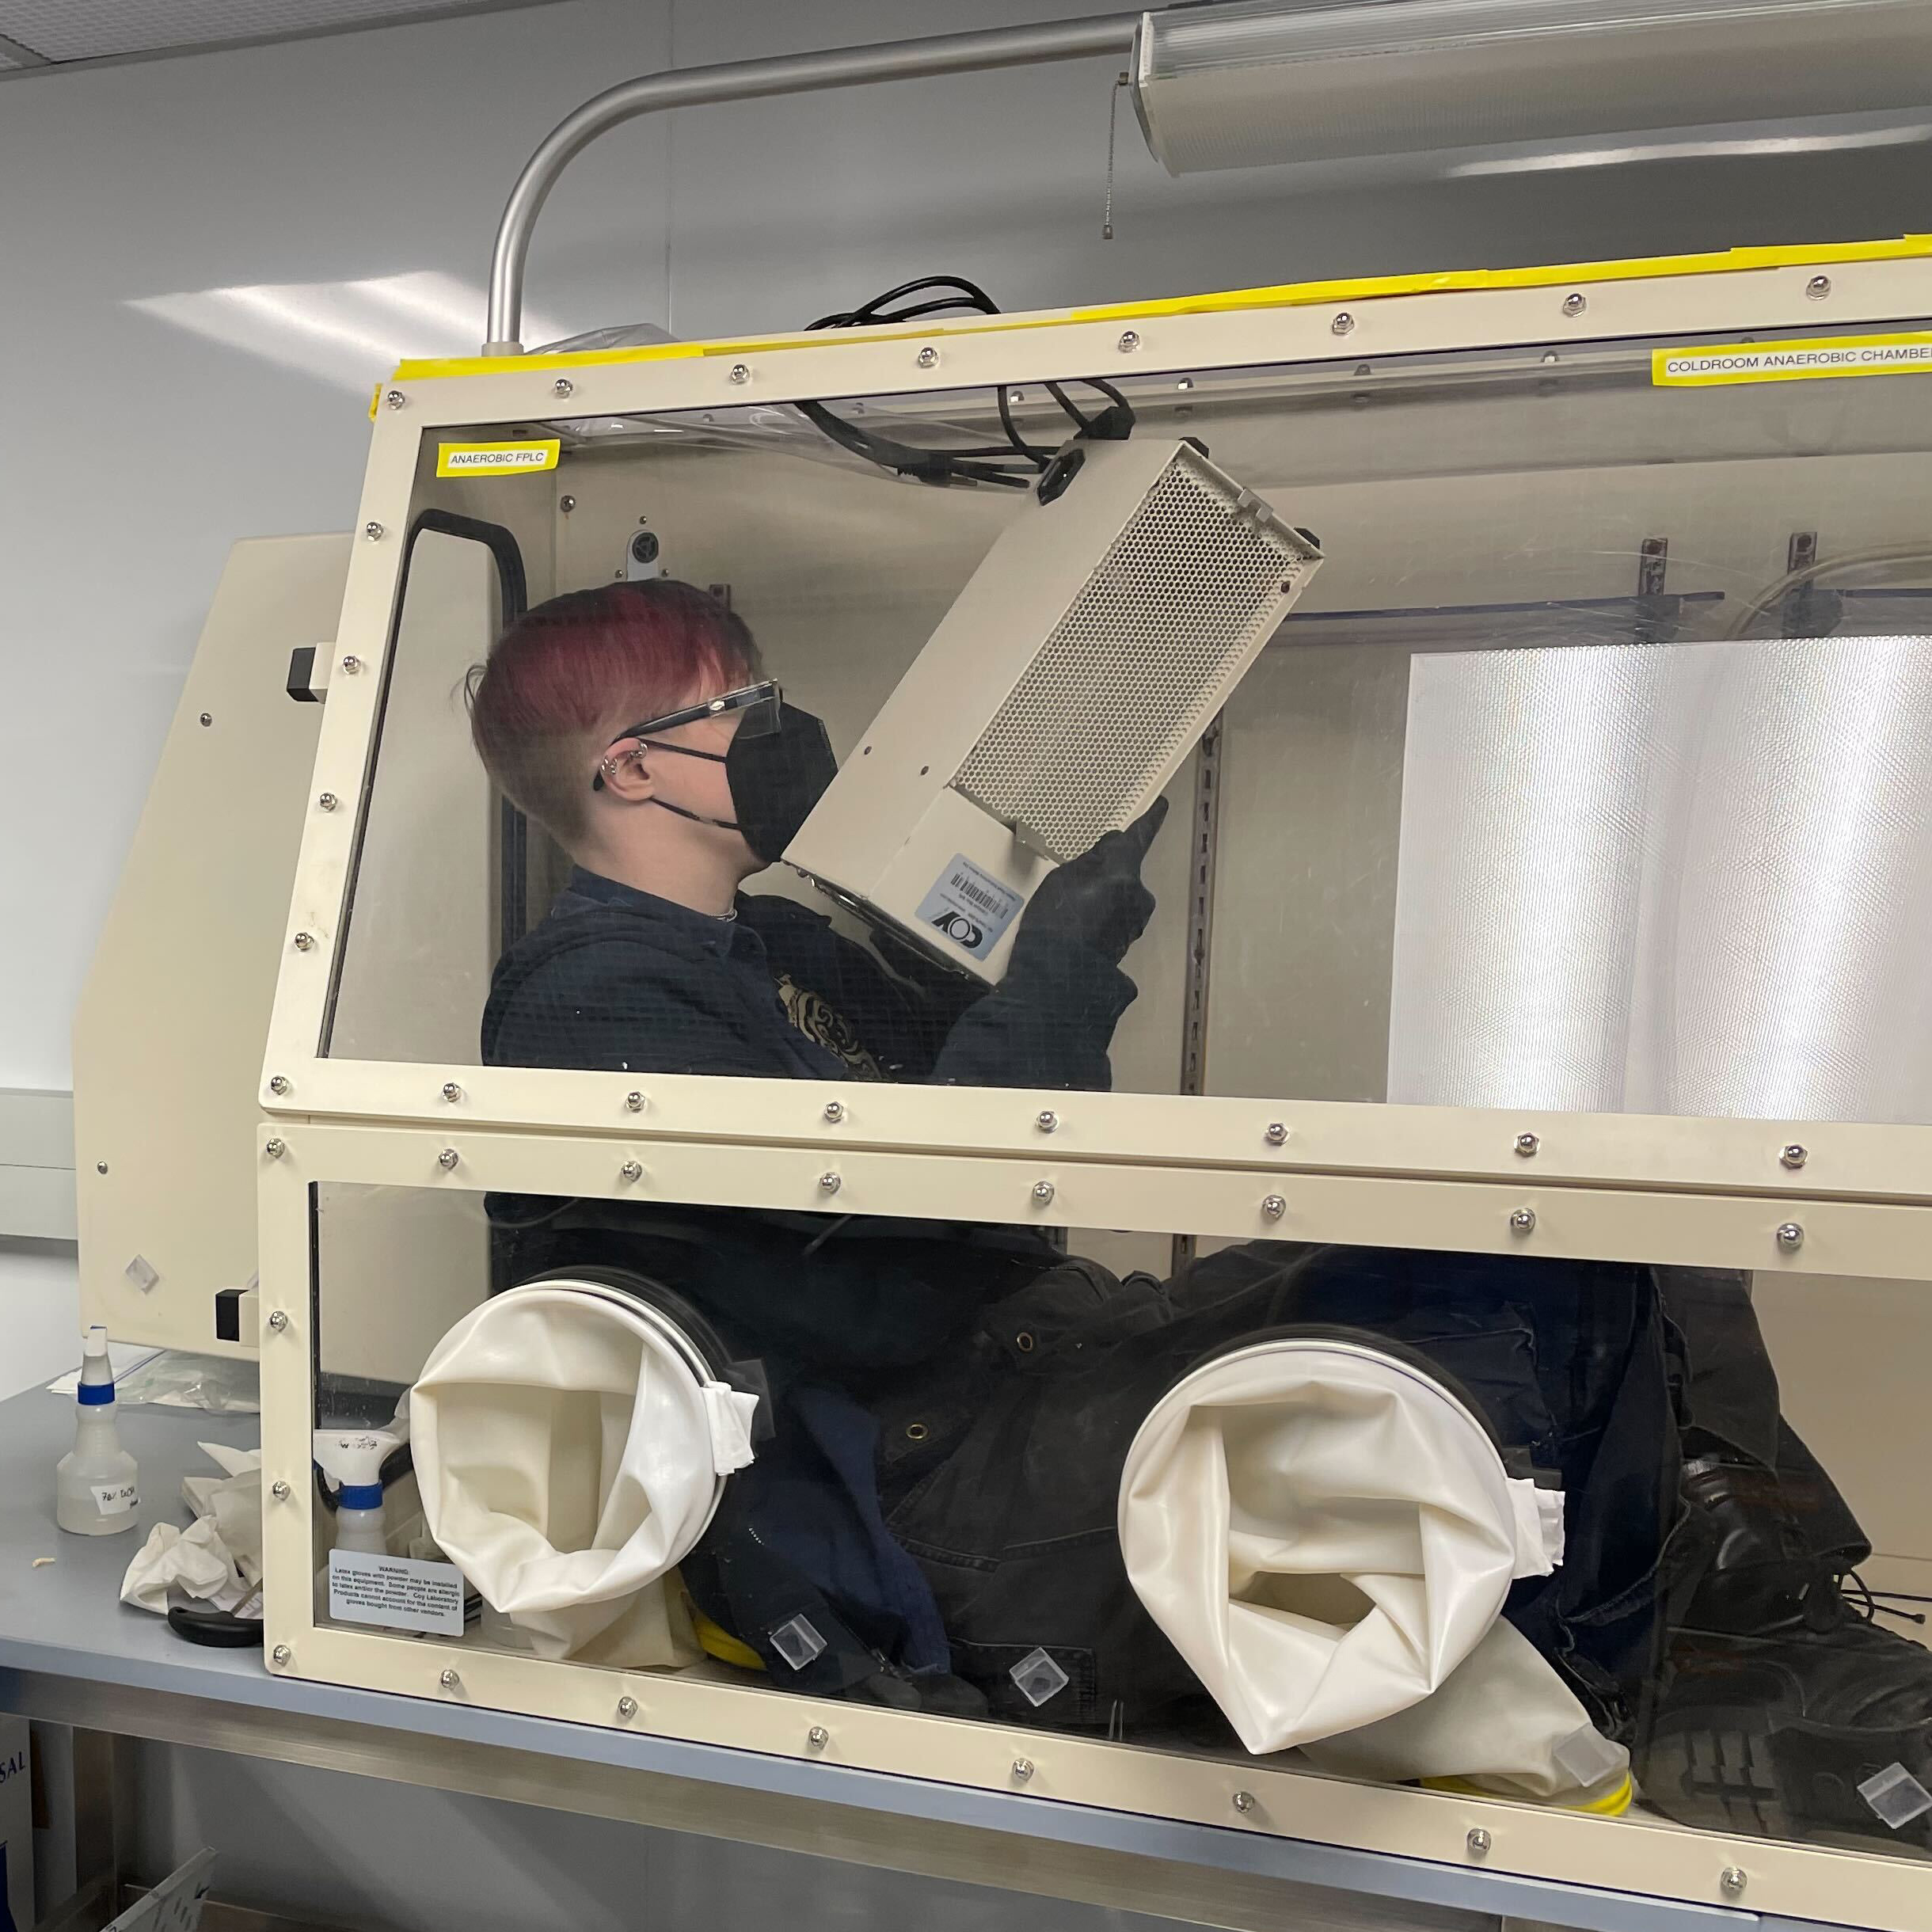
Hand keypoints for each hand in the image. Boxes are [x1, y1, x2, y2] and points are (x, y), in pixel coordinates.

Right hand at [1013, 798, 1167, 970]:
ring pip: (1121, 895)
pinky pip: (1116, 916)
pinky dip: (1102, 915)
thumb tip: (1110, 848)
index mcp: (1124, 872)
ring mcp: (1135, 921)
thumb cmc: (1055, 922)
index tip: (1162, 805)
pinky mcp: (1127, 940)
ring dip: (1104, 896)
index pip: (1141, 837)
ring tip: (1071, 909)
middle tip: (1075, 881)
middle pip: (1125, 871)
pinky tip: (1078, 926)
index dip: (1151, 818)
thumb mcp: (1062, 878)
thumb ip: (1091, 859)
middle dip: (1107, 872)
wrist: (1057, 977)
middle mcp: (1139, 896)